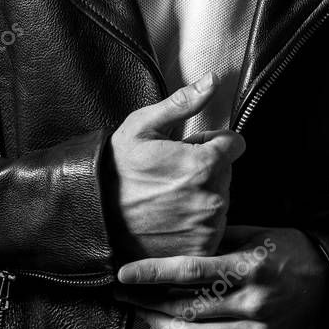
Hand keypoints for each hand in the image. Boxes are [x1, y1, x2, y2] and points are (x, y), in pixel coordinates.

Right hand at [106, 73, 246, 261]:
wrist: (94, 215)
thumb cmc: (117, 167)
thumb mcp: (144, 126)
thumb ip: (185, 103)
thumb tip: (213, 80)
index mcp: (204, 164)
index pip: (234, 144)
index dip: (211, 142)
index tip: (189, 148)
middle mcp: (213, 198)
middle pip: (227, 172)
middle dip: (206, 168)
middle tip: (172, 173)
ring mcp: (208, 227)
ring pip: (220, 199)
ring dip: (202, 195)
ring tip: (168, 196)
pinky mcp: (201, 249)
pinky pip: (213, 227)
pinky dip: (197, 222)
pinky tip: (172, 217)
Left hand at [112, 225, 328, 328]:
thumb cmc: (291, 250)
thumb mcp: (258, 233)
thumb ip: (219, 239)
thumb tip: (180, 238)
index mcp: (249, 267)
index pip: (190, 270)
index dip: (152, 273)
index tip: (124, 274)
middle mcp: (251, 303)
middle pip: (186, 308)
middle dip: (148, 302)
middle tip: (124, 294)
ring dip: (161, 327)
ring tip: (142, 314)